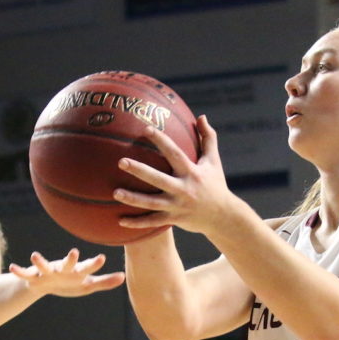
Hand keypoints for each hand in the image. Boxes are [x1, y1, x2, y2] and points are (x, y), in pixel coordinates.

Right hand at [9, 248, 124, 296]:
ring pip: (43, 265)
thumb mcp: (87, 285)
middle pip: (67, 264)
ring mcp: (47, 271)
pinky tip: (11, 268)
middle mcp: (62, 269)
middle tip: (74, 252)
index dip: (94, 264)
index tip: (102, 258)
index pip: (86, 267)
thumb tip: (124, 277)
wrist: (47, 284)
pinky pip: (25, 274)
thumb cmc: (70, 282)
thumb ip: (104, 282)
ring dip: (39, 261)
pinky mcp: (34, 276)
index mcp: (76, 271)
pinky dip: (19, 272)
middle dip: (70, 259)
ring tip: (34, 255)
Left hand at [113, 115, 237, 235]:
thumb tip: (201, 116)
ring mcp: (177, 206)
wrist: (223, 216)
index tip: (145, 129)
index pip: (174, 154)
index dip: (161, 141)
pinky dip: (137, 223)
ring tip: (115, 193)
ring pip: (152, 203)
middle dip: (139, 170)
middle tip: (121, 161)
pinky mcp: (173, 219)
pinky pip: (153, 222)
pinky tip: (120, 221)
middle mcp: (184, 189)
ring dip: (133, 199)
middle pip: (158, 179)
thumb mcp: (214, 161)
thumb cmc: (216, 184)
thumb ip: (208, 138)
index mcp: (192, 172)